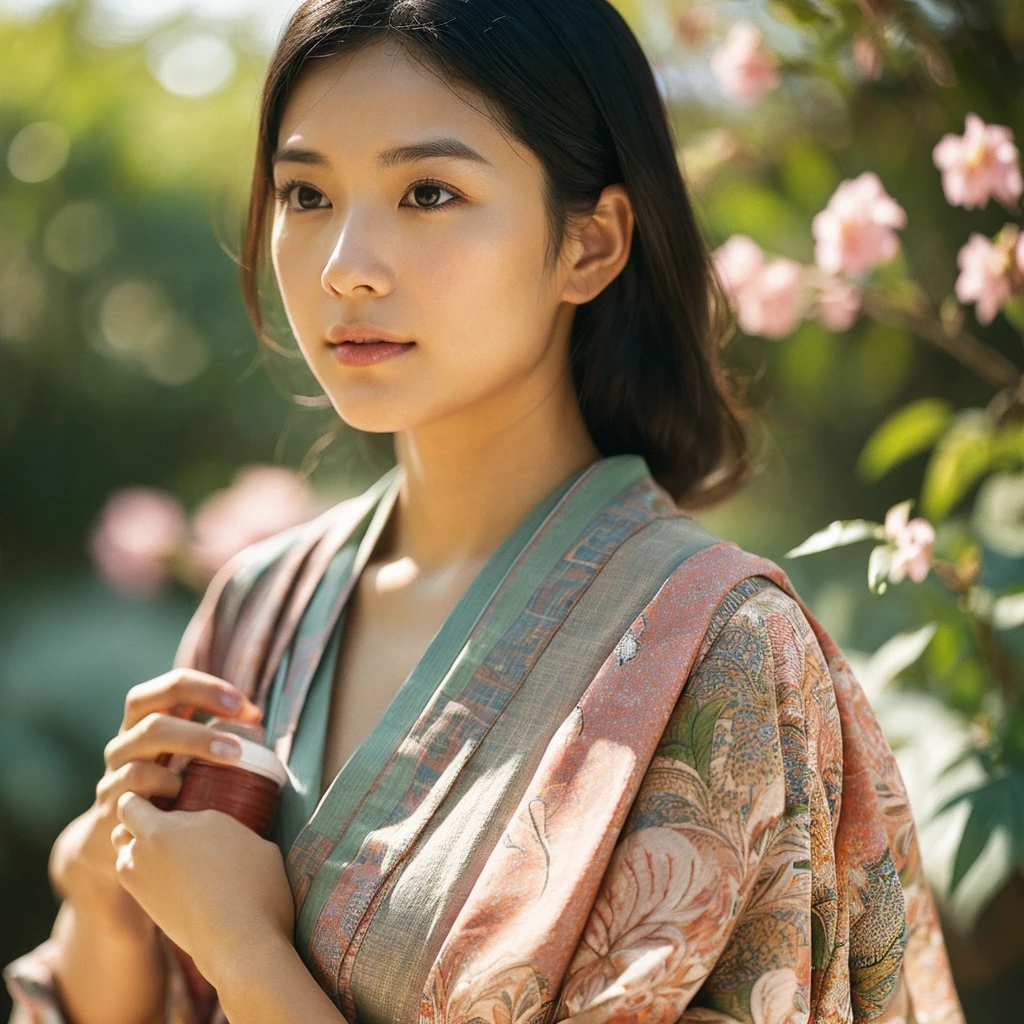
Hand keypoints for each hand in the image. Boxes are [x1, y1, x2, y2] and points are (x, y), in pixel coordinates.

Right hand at [49, 668, 262, 921]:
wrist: (118, 848)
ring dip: (194, 742)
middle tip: (240, 731)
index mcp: (150, 721)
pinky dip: (165, 783)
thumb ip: (219, 737)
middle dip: (199, 707)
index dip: (207, 687)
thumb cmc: (169, 796)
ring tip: (232, 759)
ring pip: (145, 738)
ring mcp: (114, 768)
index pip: (172, 685)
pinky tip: (188, 795)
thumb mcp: (191, 763)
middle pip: (151, 706)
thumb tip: (255, 720)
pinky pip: (134, 781)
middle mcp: (127, 739)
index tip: (242, 703)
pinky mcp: (110, 801)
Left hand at [110, 794, 295, 988]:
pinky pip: (136, 879)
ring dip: (140, 849)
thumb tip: (211, 824)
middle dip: (139, 821)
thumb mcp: (244, 835)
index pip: (131, 801)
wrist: (241, 942)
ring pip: (124, 853)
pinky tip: (179, 878)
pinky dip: (148, 873)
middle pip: (122, 826)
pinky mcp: (145, 908)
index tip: (170, 796)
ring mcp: (139, 883)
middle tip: (172, 823)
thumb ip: (215, 823)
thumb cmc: (254, 884)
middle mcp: (143, 853)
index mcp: (166, 827)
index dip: (146, 796)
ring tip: (175, 853)